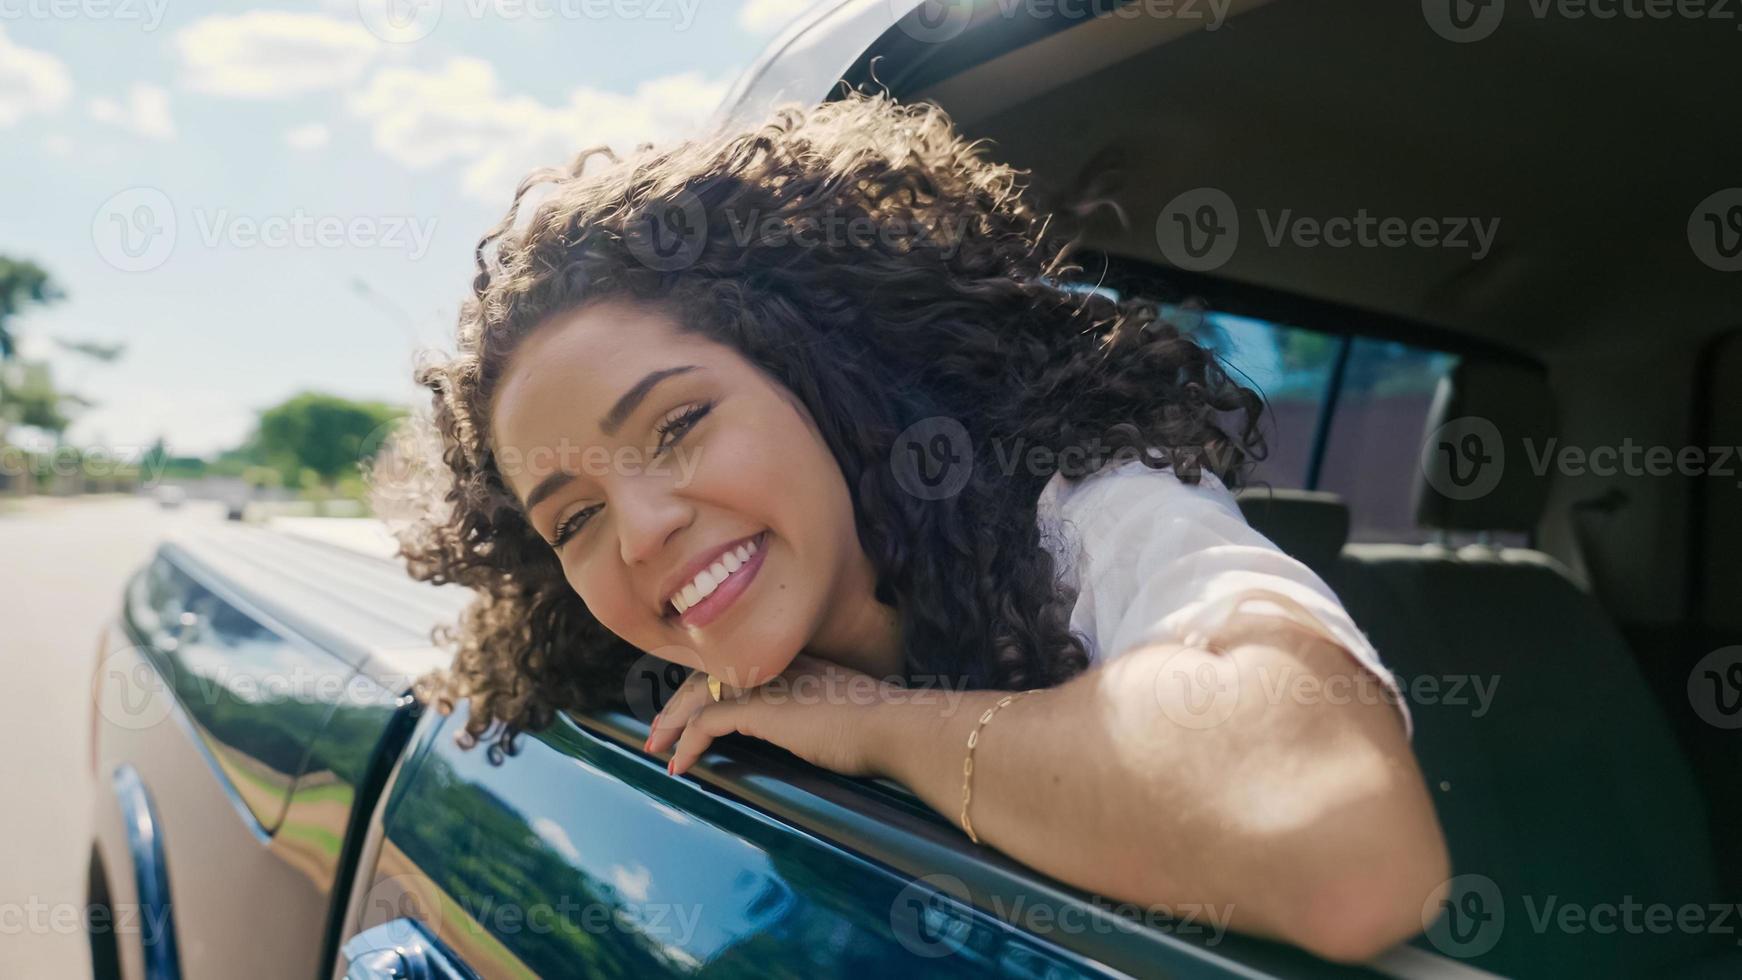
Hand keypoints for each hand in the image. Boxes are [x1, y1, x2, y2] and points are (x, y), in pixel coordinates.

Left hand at [643, 653, 898, 778]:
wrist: (898, 726)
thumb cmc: (885, 728)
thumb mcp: (845, 712)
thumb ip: (820, 713)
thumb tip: (814, 733)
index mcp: (795, 661)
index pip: (735, 664)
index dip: (707, 685)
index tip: (691, 711)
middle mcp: (775, 663)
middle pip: (708, 673)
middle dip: (678, 703)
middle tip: (657, 732)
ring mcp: (765, 682)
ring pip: (698, 693)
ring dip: (673, 723)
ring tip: (656, 749)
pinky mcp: (759, 708)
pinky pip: (706, 722)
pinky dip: (688, 743)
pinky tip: (680, 765)